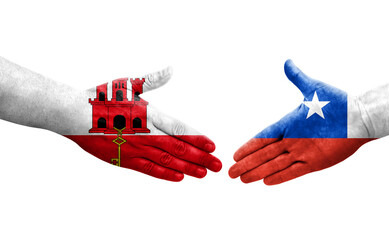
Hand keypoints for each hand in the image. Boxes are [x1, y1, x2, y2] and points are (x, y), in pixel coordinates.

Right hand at [64, 67, 221, 181]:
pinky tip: (180, 177)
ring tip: (205, 173)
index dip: (197, 138)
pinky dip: (166, 174)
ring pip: (167, 161)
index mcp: (148, 114)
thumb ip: (153, 79)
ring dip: (188, 167)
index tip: (213, 145)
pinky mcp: (124, 159)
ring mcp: (135, 148)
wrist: (72, 114)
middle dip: (201, 157)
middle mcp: (145, 133)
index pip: (179, 129)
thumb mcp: (128, 84)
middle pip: (179, 148)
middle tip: (218, 165)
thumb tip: (171, 69)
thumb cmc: (102, 97)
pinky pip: (149, 169)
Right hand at [229, 60, 372, 184]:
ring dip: (258, 172)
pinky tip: (266, 182)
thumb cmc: (338, 103)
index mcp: (289, 124)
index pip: (263, 137)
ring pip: (274, 164)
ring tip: (242, 180)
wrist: (360, 118)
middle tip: (230, 172)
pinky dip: (280, 177)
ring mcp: (303, 153)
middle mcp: (292, 140)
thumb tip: (287, 62)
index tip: (235, 154)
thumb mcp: (313, 89)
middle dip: (246, 163)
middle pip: (264, 154)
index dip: (248, 146)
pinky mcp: (315, 163)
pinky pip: (293, 172)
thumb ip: (298, 78)